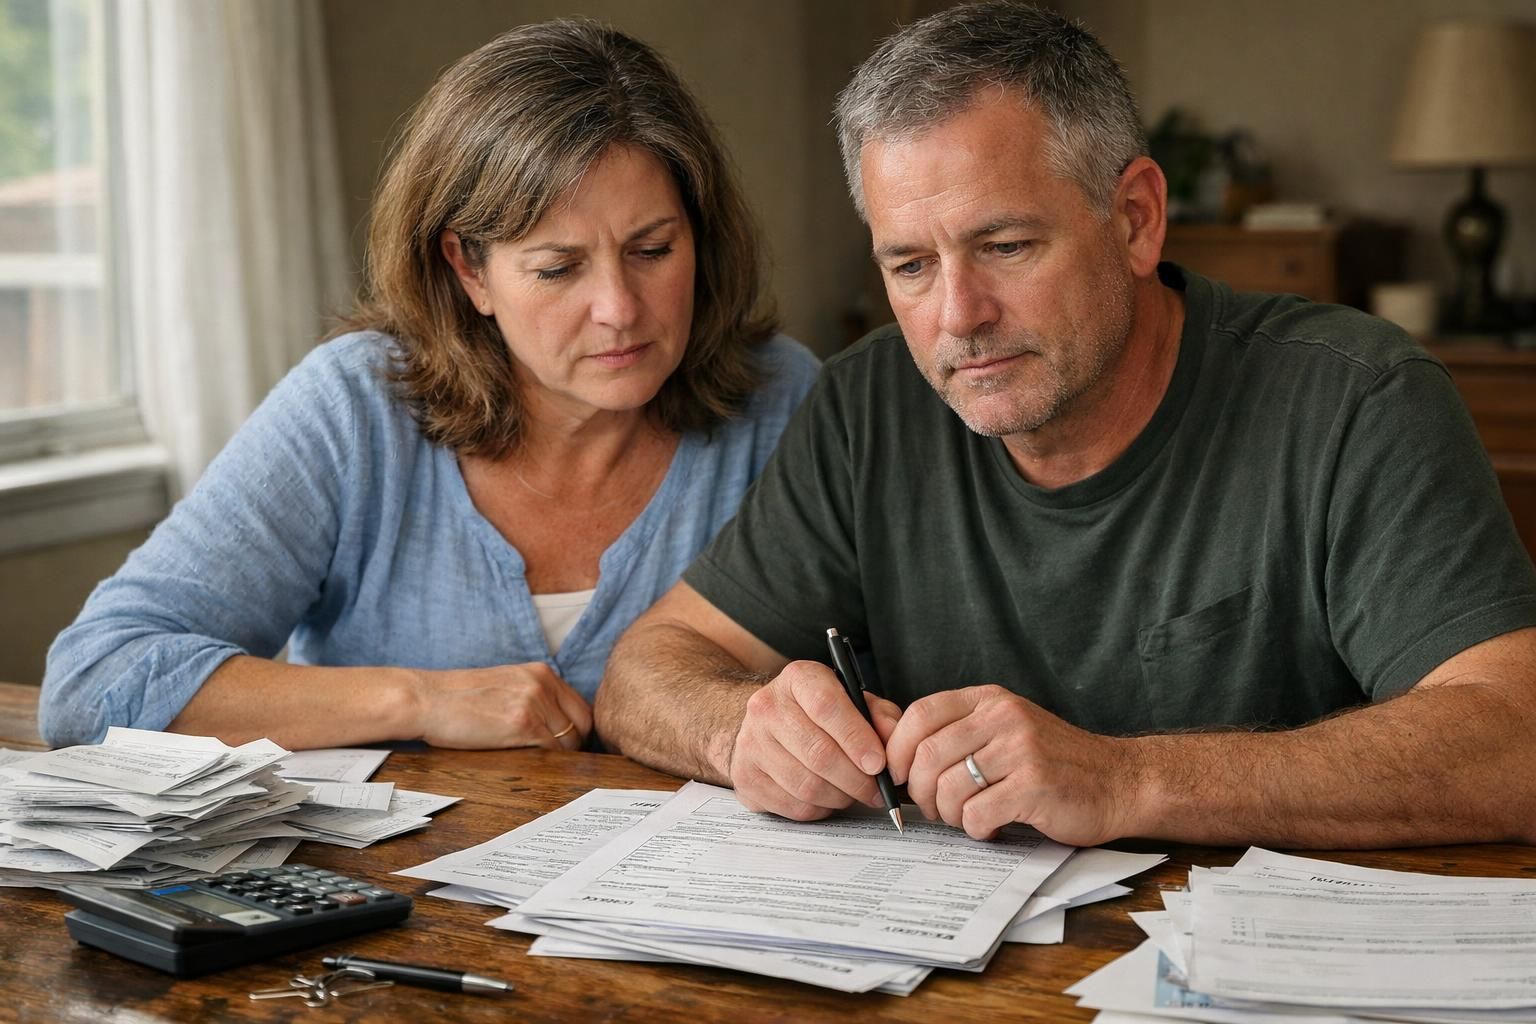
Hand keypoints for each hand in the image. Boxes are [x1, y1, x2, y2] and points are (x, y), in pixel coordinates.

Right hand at [413, 663, 592, 750]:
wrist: (426, 699)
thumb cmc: (457, 697)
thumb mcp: (504, 684)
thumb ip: (532, 696)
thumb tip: (554, 724)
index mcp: (540, 672)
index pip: (580, 706)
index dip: (577, 730)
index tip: (568, 745)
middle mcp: (542, 683)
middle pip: (583, 723)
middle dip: (575, 745)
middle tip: (559, 760)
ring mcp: (534, 703)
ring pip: (568, 741)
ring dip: (558, 757)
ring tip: (541, 765)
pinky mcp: (522, 724)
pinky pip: (551, 750)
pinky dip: (546, 762)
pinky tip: (530, 764)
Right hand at [727, 660, 901, 819]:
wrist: (767, 725)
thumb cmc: (818, 714)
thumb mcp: (853, 701)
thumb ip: (880, 716)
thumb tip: (897, 740)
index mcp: (798, 679)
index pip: (825, 705)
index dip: (856, 738)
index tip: (879, 763)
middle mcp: (767, 706)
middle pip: (818, 753)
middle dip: (857, 779)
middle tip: (877, 790)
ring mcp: (750, 744)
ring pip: (807, 785)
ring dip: (840, 797)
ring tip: (853, 792)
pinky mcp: (745, 778)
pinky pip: (793, 805)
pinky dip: (819, 808)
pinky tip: (827, 796)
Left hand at [884, 685, 1132, 845]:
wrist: (1120, 782)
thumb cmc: (1054, 763)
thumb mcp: (1005, 731)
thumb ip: (960, 733)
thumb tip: (895, 750)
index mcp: (990, 701)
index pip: (921, 714)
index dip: (897, 748)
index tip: (896, 774)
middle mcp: (1004, 718)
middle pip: (927, 755)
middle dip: (920, 791)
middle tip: (935, 809)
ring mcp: (1021, 750)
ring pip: (949, 788)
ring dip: (949, 814)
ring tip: (968, 818)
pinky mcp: (1034, 786)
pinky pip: (977, 813)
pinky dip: (976, 829)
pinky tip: (993, 826)